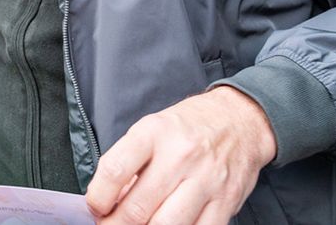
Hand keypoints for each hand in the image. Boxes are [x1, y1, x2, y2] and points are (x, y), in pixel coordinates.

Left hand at [85, 86, 276, 224]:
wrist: (240, 120)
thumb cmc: (188, 127)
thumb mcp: (151, 130)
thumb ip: (128, 164)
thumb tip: (107, 202)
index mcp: (154, 133)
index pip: (115, 170)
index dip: (98, 197)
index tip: (95, 206)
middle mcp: (180, 156)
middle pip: (138, 208)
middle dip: (115, 224)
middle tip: (109, 224)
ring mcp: (206, 181)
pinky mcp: (226, 202)